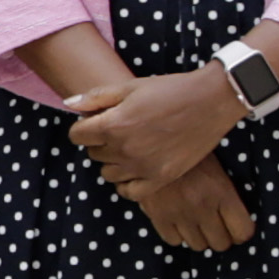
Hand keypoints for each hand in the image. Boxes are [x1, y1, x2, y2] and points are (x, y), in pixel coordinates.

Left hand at [65, 62, 240, 193]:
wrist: (210, 101)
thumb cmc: (170, 90)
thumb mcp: (130, 87)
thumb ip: (96, 97)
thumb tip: (69, 104)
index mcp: (113, 124)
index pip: (77, 136)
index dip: (85, 127)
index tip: (98, 121)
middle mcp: (124, 149)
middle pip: (93, 153)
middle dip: (100, 141)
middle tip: (121, 130)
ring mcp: (141, 167)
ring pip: (108, 173)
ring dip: (113, 161)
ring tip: (131, 146)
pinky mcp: (160, 179)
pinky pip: (129, 192)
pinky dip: (127, 183)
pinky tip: (134, 169)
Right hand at [137, 156, 251, 253]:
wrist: (152, 140)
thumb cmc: (190, 151)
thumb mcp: (216, 166)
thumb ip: (226, 193)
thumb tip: (234, 219)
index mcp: (222, 192)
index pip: (243, 232)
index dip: (241, 232)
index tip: (236, 226)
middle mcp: (203, 207)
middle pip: (221, 244)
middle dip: (220, 236)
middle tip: (216, 225)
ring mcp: (180, 214)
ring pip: (198, 246)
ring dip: (199, 236)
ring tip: (196, 222)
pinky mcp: (158, 216)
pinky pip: (174, 241)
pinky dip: (177, 234)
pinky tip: (178, 219)